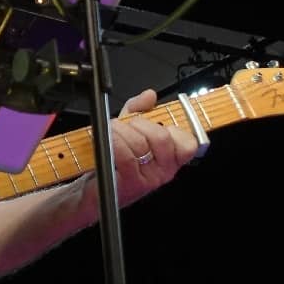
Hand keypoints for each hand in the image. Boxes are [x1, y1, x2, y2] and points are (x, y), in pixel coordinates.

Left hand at [108, 88, 197, 202]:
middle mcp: (165, 170)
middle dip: (139, 124)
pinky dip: (115, 142)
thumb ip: (140, 109)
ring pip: (141, 144)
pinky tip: (108, 138)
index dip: (172, 128)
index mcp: (170, 158)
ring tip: (111, 130)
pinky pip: (127, 156)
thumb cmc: (114, 160)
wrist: (95, 188)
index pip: (188, 143)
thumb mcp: (129, 129)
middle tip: (126, 125)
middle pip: (161, 137)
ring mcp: (150, 179)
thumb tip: (149, 95)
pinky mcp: (132, 184)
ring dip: (121, 131)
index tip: (155, 123)